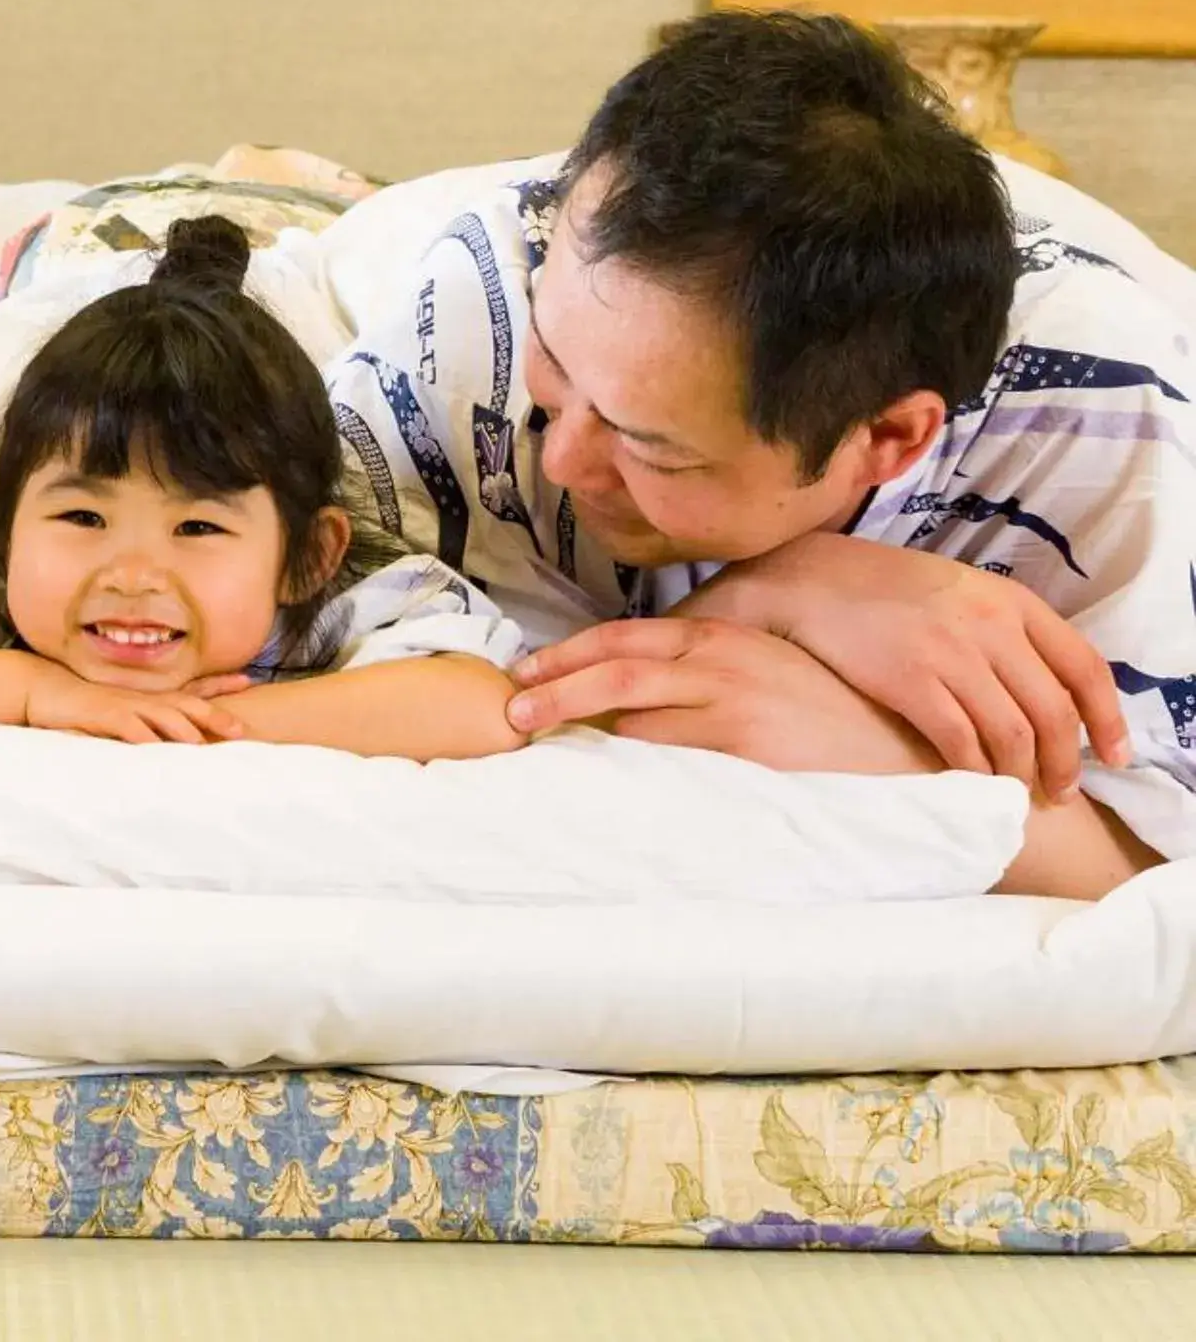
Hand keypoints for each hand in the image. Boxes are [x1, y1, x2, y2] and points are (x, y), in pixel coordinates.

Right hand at [25, 664, 250, 743]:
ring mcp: (123, 704)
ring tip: (203, 743)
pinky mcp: (102, 714)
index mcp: (147, 695)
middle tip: (241, 728)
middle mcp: (141, 697)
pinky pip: (126, 726)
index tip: (247, 680)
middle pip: (185, 702)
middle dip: (214, 714)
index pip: (189, 687)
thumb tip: (164, 739)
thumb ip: (140, 721)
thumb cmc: (79, 704)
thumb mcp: (117, 710)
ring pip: (160, 714)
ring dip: (183, 727)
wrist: (41, 688)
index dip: (218, 684)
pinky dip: (141, 737)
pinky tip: (154, 749)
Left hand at [507, 616, 937, 775]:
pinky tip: (600, 777)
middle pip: (613, 667)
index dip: (568, 654)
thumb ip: (706, 676)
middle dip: (554, 687)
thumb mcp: (765, 675)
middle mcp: (720, 661)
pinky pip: (668, 754)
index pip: (625, 637)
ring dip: (582, 730)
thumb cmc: (831, 720)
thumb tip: (635, 701)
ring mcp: (731, 702)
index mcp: (721, 638)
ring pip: (632, 713)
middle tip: (511, 712)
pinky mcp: (745, 746)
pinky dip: (628, 763)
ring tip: (540, 743)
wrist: (904, 753)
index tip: (526, 672)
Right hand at [675, 533, 1128, 797]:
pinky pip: (960, 742)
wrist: (807, 579)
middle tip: (1060, 792)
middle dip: (1064, 763)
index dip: (1108, 720)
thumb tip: (1048, 694)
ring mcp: (948, 652)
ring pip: (1012, 734)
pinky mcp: (908, 680)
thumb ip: (1006, 631)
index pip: (1085, 667)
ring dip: (1021, 775)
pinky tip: (970, 782)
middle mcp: (989, 624)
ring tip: (1017, 794)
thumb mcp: (961, 591)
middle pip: (1053, 712)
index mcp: (1010, 600)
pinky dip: (973, 771)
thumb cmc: (885, 590)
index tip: (1114, 757)